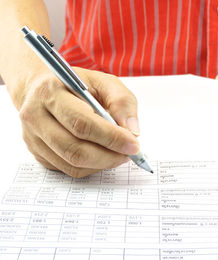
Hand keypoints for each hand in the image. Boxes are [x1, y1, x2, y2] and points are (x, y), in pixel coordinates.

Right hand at [17, 67, 139, 177]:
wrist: (42, 88)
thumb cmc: (77, 85)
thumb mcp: (104, 82)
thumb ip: (122, 102)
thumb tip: (132, 131)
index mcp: (51, 92)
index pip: (82, 123)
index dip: (111, 137)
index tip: (134, 144)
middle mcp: (36, 116)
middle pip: (75, 149)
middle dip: (109, 156)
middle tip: (129, 153)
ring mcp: (33, 138)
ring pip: (72, 163)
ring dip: (103, 163)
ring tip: (119, 154)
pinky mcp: (38, 153)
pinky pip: (69, 169)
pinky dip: (92, 167)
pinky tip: (103, 155)